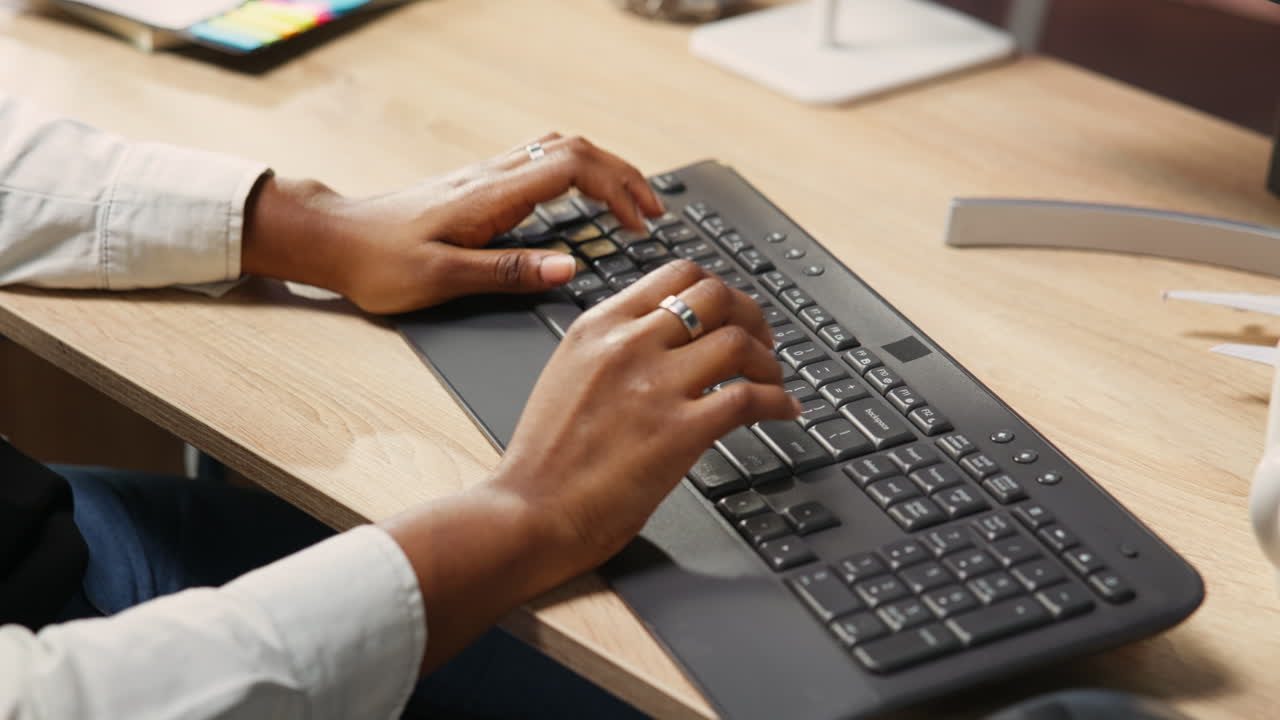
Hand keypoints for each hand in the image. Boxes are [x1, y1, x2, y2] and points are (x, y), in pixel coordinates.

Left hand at [242, 133, 664, 312]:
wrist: (334, 239)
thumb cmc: (378, 262)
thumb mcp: (443, 278)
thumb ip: (509, 272)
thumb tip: (569, 267)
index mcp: (492, 195)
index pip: (574, 167)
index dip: (617, 188)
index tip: (641, 222)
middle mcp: (493, 176)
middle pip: (576, 150)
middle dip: (623, 176)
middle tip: (653, 212)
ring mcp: (487, 177)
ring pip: (561, 150)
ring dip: (603, 170)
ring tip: (630, 203)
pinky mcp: (480, 186)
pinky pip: (542, 163)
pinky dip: (578, 175)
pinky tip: (583, 200)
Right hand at [381, 260, 800, 671]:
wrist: (528, 513)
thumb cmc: (545, 460)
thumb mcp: (570, 375)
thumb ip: (614, 350)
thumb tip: (668, 344)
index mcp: (598, 326)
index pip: (677, 274)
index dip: (719, 290)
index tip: (732, 312)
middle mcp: (628, 345)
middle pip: (716, 296)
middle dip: (751, 316)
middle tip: (763, 343)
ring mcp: (654, 386)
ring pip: (739, 342)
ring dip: (768, 362)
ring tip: (773, 383)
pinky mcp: (678, 431)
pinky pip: (748, 398)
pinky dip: (777, 401)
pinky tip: (782, 412)